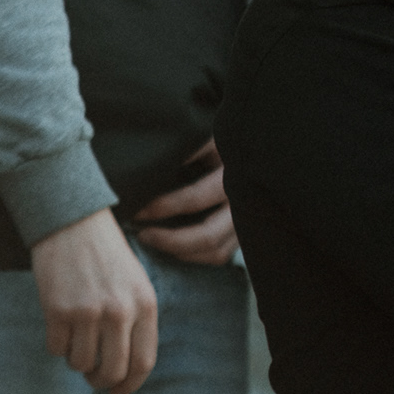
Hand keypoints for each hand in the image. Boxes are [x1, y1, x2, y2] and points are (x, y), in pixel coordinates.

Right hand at [29, 208, 159, 393]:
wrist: (74, 223)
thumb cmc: (106, 257)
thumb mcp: (135, 285)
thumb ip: (136, 323)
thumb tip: (123, 373)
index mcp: (146, 304)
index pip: (143, 362)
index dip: (129, 386)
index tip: (117, 393)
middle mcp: (120, 311)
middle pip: (112, 371)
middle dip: (101, 382)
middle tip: (93, 377)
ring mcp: (88, 312)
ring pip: (80, 364)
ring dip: (76, 360)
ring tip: (77, 337)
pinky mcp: (58, 310)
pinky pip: (56, 349)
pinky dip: (57, 344)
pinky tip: (60, 323)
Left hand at [134, 140, 238, 264]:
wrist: (256, 146)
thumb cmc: (220, 143)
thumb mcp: (205, 139)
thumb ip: (184, 149)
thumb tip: (149, 164)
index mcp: (233, 175)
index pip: (195, 199)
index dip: (163, 207)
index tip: (138, 210)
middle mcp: (244, 202)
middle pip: (208, 236)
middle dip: (170, 240)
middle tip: (143, 235)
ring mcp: (247, 220)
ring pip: (215, 251)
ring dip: (181, 252)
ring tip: (155, 241)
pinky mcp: (244, 232)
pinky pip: (220, 254)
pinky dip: (195, 255)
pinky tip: (174, 246)